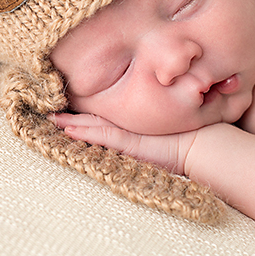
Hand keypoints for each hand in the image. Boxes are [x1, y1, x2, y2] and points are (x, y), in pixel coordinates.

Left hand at [48, 112, 196, 174]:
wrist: (205, 145)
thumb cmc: (192, 141)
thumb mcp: (168, 137)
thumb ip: (155, 136)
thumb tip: (147, 136)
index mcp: (136, 124)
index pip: (105, 117)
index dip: (85, 113)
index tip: (66, 110)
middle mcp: (131, 125)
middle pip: (95, 118)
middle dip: (72, 115)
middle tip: (49, 112)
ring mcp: (131, 133)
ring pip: (94, 125)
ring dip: (71, 124)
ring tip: (51, 120)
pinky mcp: (132, 142)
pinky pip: (103, 136)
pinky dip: (85, 133)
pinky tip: (69, 130)